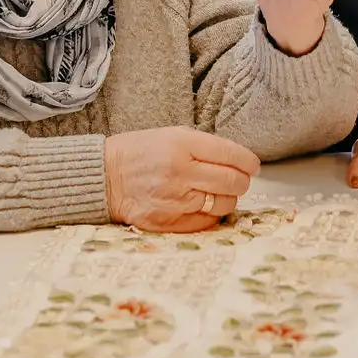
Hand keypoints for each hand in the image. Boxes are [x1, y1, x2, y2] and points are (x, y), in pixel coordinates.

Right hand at [105, 126, 260, 231]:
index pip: (231, 154)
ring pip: (224, 204)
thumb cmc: (141, 153)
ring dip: (228, 198)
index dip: (249, 161)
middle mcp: (180, 172)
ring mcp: (174, 200)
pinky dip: (212, 215)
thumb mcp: (173, 135)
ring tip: (217, 192)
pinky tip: (203, 205)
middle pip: (233, 181)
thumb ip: (206, 147)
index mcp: (182, 145)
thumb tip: (241, 161)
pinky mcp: (168, 222)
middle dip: (242, 181)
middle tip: (239, 179)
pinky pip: (207, 222)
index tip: (252, 165)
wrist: (105, 177)